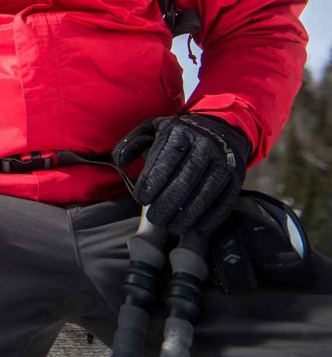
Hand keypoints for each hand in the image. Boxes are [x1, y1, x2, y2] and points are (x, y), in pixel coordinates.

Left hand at [113, 113, 251, 235]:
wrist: (221, 128)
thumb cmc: (179, 134)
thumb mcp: (153, 129)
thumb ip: (133, 143)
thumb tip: (120, 162)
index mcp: (181, 132)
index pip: (167, 158)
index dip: (153, 180)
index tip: (141, 199)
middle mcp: (206, 145)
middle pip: (186, 178)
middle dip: (169, 201)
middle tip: (154, 218)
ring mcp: (224, 162)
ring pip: (206, 191)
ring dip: (189, 213)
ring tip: (172, 227)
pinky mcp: (237, 177)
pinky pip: (226, 200)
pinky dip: (212, 216)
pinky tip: (197, 228)